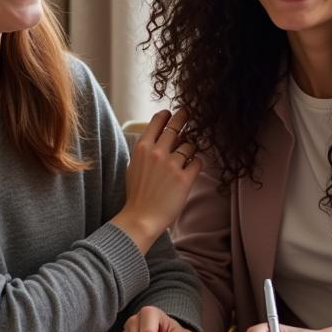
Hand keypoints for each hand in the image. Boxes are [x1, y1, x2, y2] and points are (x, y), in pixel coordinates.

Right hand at [114, 108, 201, 252]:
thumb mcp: (134, 165)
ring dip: (190, 150)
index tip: (171, 114)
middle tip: (188, 114)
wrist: (140, 218)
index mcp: (142, 148)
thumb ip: (145, 151)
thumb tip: (158, 138)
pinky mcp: (184, 178)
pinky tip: (192, 169)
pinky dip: (196, 164)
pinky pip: (198, 162)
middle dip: (184, 118)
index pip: (158, 121)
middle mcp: (157, 152)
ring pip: (190, 145)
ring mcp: (172, 165)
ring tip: (186, 157)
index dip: (167, 115)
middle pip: (177, 126)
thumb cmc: (137, 194)